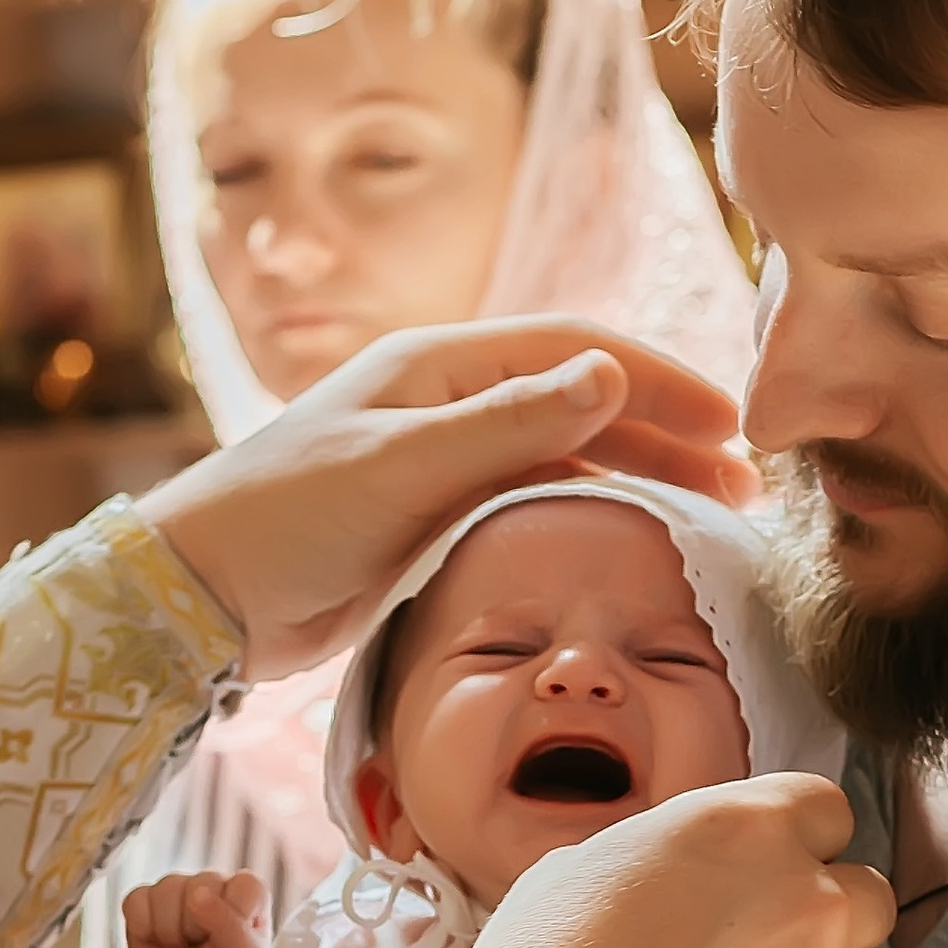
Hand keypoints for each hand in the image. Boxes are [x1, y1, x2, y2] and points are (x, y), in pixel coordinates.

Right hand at [125, 869, 268, 947]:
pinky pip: (136, 899)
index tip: (221, 945)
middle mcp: (222, 921)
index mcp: (258, 933)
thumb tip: (202, 895)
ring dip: (169, 925)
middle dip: (196, 922)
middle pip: (204, 880)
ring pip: (169, 884)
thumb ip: (237, 940)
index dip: (230, 906)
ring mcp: (181, 925)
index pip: (246, 885)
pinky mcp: (145, 934)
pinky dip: (140, 924)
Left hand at [140, 319, 752, 681]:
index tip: (733, 424)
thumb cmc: (286, 518)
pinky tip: (632, 541)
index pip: (576, 352)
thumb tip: (611, 371)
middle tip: (747, 484)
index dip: (662, 381)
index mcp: (439, 367)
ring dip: (639, 476)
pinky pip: (532, 502)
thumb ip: (508, 425)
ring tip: (712, 516)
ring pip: (564, 455)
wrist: (200, 594)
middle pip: (582, 401)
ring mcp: (440, 461)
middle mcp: (446, 403)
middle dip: (667, 433)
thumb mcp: (403, 468)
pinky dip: (590, 513)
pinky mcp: (430, 518)